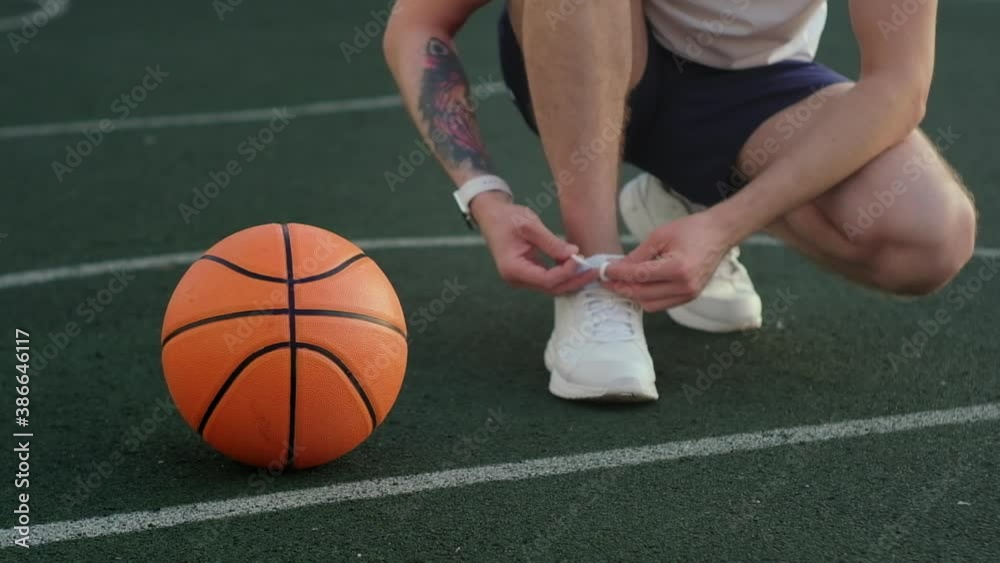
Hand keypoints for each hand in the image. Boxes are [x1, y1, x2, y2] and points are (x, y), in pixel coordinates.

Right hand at [471, 191, 596, 293]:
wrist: (492, 216)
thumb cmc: (508, 218)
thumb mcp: (530, 226)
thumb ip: (552, 242)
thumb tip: (574, 254)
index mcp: (513, 269)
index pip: (546, 279)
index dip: (566, 272)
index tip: (580, 259)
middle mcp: (516, 279)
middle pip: (551, 288)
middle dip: (574, 280)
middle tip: (594, 271)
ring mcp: (521, 279)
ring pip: (551, 286)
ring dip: (571, 279)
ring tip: (589, 269)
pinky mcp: (527, 274)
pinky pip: (548, 279)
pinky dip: (563, 274)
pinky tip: (577, 266)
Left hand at [603, 211, 732, 310]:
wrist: (719, 234)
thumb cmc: (691, 229)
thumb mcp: (660, 236)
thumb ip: (637, 255)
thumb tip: (615, 268)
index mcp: (678, 269)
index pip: (639, 276)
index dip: (617, 274)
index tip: (601, 270)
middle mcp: (684, 287)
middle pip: (642, 294)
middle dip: (620, 287)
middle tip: (605, 279)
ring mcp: (688, 295)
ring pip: (650, 304)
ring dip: (632, 294)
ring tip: (618, 282)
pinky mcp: (689, 297)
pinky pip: (661, 304)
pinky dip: (646, 297)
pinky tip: (636, 286)